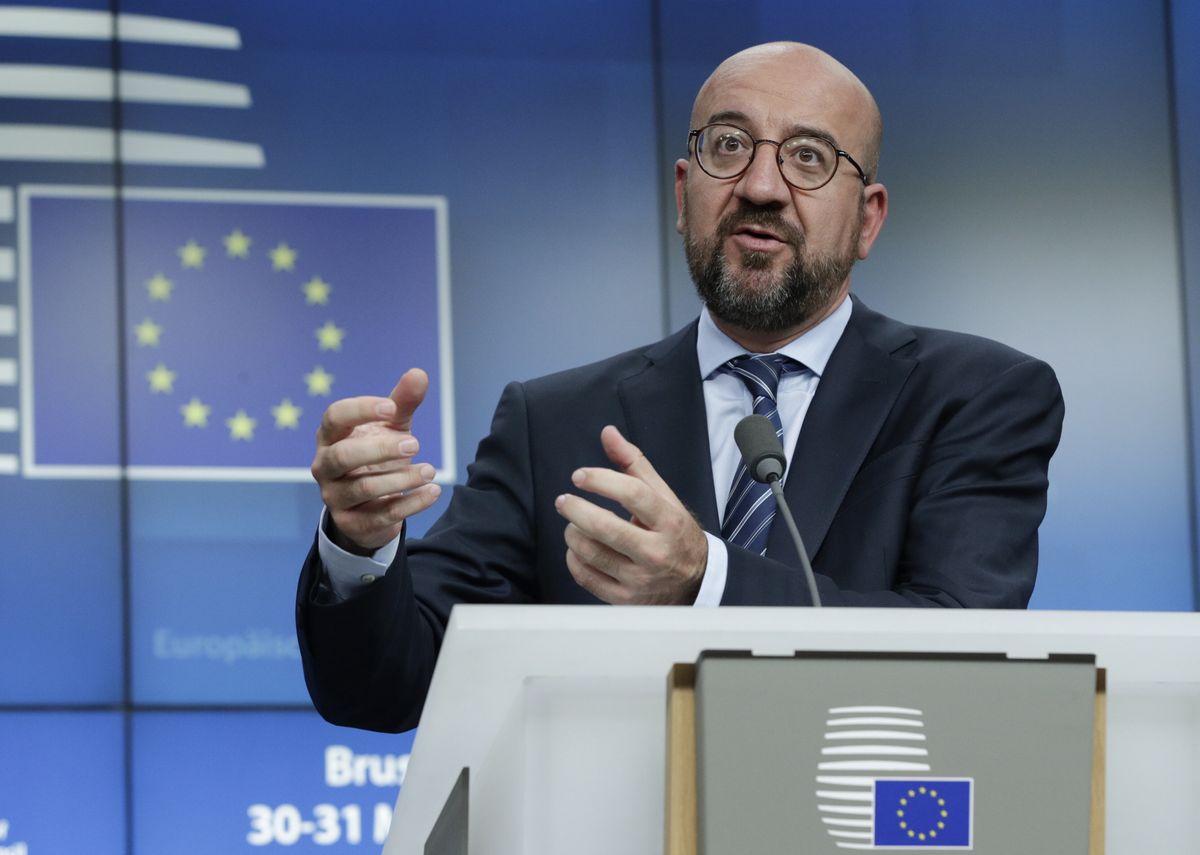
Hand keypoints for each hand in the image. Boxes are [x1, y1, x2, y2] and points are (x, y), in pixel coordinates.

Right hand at [311, 368, 441, 552]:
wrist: (369, 506)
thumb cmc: (376, 455)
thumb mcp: (390, 427)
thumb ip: (402, 403)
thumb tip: (419, 374)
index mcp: (330, 436)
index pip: (334, 417)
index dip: (360, 409)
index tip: (391, 407)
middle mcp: (325, 466)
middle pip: (342, 457)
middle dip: (380, 449)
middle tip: (415, 444)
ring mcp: (335, 497)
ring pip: (363, 488)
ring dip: (401, 479)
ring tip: (430, 470)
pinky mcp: (352, 523)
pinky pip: (382, 515)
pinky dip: (410, 503)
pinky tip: (432, 491)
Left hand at [555, 425, 707, 604]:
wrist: (696, 581)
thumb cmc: (674, 532)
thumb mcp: (663, 496)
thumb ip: (634, 463)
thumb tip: (608, 433)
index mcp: (669, 521)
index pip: (633, 494)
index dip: (601, 480)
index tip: (580, 476)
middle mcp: (656, 552)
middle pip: (606, 527)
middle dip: (576, 509)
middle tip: (564, 501)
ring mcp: (640, 579)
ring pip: (591, 552)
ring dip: (573, 532)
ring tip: (573, 523)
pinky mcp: (625, 599)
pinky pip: (586, 577)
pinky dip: (574, 558)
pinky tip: (578, 547)